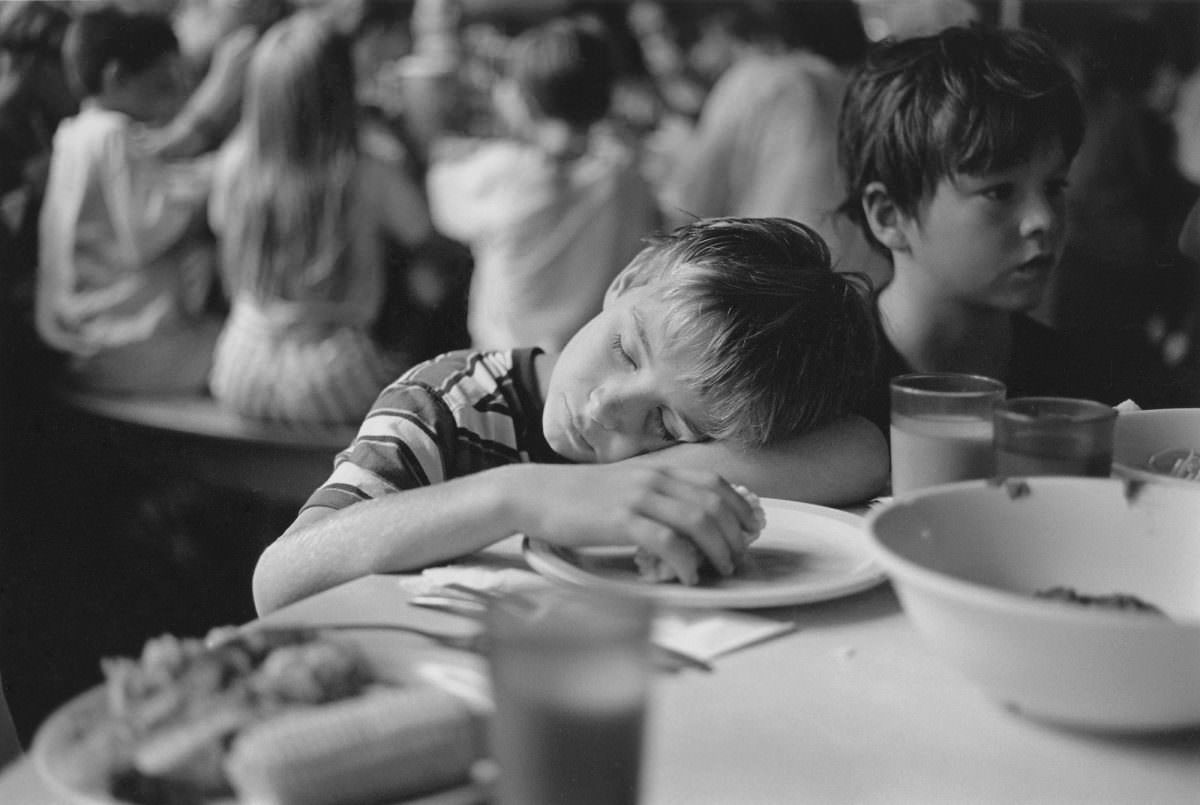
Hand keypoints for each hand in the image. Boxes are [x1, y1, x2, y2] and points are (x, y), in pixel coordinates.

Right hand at [513, 464, 759, 584]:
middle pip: (713, 502)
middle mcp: (654, 478)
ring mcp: (638, 497)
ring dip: (717, 548)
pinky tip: (689, 576)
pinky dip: (686, 561)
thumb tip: (688, 522)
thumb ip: (656, 497)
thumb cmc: (578, 497)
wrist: (536, 494)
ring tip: (721, 569)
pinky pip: (667, 541)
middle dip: (734, 533)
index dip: (739, 507)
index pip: (715, 482)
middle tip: (738, 557)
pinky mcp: (621, 520)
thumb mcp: (624, 487)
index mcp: (657, 470)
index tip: (750, 529)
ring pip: (697, 520)